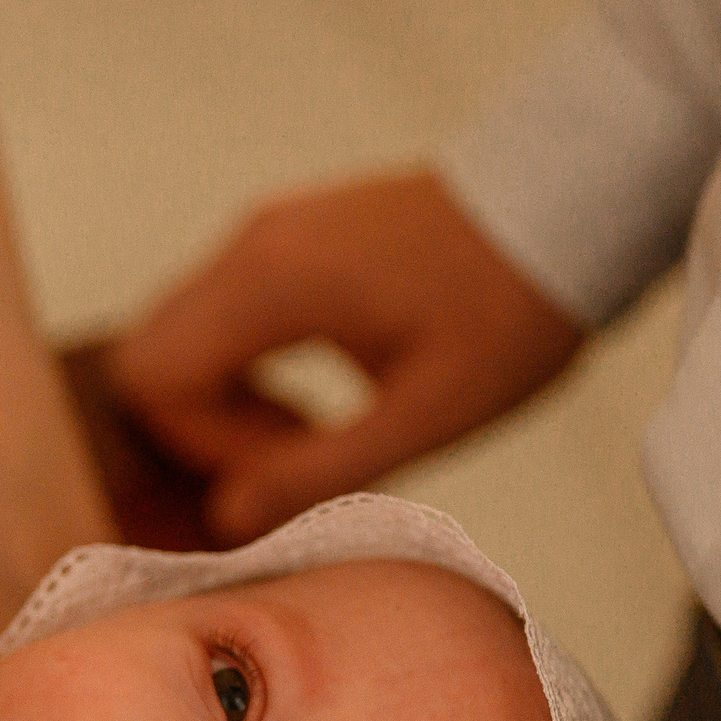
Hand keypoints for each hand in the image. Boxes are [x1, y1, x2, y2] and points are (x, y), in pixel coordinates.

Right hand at [111, 170, 582, 542]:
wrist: (566, 203)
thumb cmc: (509, 312)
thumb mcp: (425, 415)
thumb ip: (319, 470)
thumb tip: (230, 517)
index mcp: (272, 285)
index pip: (158, 378)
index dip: (205, 446)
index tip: (287, 470)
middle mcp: (252, 246)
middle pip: (153, 352)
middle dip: (203, 425)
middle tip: (292, 456)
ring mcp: (269, 232)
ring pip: (185, 332)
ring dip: (226, 397)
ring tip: (312, 430)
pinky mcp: (292, 233)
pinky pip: (224, 309)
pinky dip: (246, 363)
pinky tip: (319, 390)